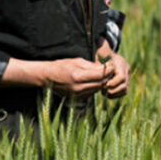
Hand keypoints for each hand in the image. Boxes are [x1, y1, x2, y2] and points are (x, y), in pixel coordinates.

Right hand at [0, 56, 114, 98]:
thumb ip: (92, 66)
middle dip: (107, 77)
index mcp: (78, 76)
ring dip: (102, 82)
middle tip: (111, 70)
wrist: (48, 76)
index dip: (109, 70)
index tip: (112, 65)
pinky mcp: (76, 98)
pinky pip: (90, 93)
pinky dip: (95, 87)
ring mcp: (76, 95)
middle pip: (100, 83)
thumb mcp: (78, 61)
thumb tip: (106, 68)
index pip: (100, 75)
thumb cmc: (63, 65)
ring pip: (96, 89)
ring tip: (104, 74)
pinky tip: (94, 81)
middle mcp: (78, 88)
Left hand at [95, 39, 129, 98]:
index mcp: (121, 63)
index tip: (104, 85)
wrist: (108, 56)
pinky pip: (123, 92)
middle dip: (113, 90)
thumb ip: (101, 47)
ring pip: (125, 90)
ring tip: (104, 92)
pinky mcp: (125, 82)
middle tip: (103, 90)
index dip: (113, 83)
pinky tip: (107, 93)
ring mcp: (127, 76)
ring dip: (114, 93)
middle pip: (124, 85)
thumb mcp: (101, 50)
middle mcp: (126, 70)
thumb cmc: (102, 54)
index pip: (122, 77)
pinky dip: (115, 94)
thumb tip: (98, 39)